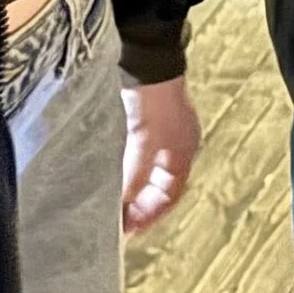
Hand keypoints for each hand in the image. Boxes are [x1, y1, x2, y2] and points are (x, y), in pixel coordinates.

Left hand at [120, 77, 200, 234]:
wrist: (148, 61)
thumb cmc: (153, 101)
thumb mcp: (142, 145)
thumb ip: (134, 176)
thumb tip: (122, 205)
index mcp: (183, 156)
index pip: (169, 197)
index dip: (150, 216)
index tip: (129, 231)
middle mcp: (176, 148)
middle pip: (159, 187)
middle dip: (140, 204)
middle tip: (117, 219)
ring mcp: (162, 135)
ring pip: (148, 172)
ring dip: (132, 187)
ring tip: (111, 200)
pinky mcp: (147, 123)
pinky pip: (138, 156)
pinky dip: (127, 169)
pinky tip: (111, 173)